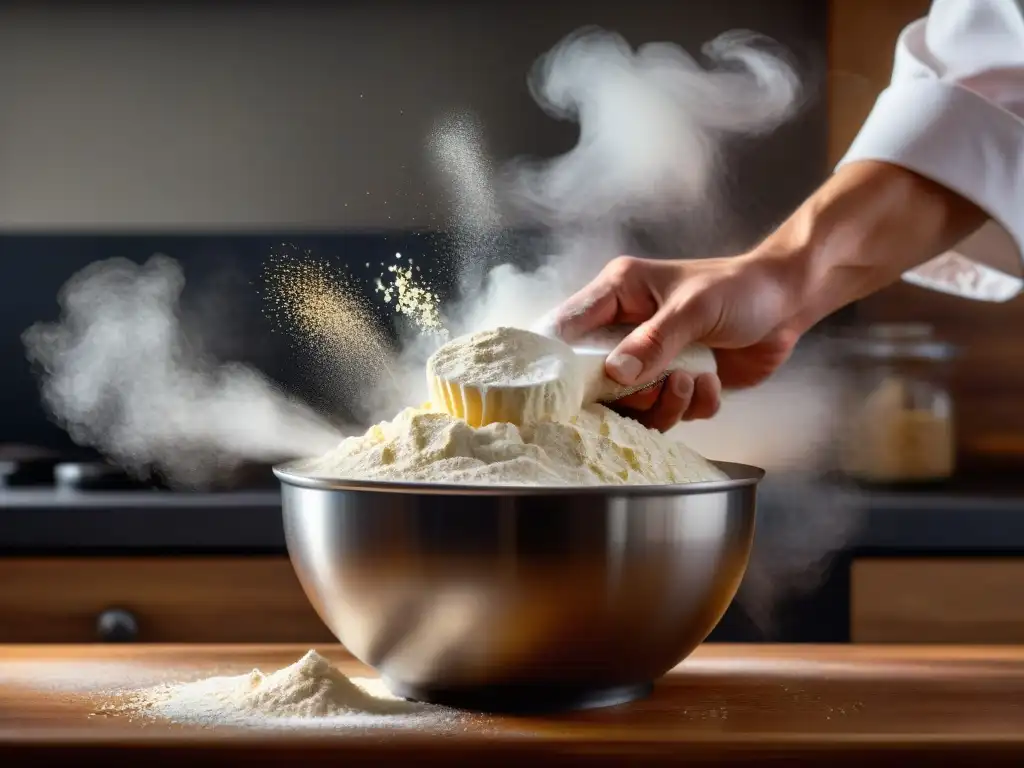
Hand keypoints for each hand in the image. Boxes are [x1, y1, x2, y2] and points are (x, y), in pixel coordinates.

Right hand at [552, 252, 801, 430]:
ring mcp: (652, 359)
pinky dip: (693, 405)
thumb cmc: (739, 289)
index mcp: (618, 294)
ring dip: (665, 403)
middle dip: (627, 393)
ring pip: (633, 403)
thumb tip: (614, 374)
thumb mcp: (694, 309)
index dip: (558, 360)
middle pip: (596, 379)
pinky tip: (713, 381)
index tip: (565, 390)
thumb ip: (654, 342)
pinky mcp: (678, 382)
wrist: (790, 301)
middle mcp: (626, 329)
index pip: (566, 327)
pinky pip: (670, 411)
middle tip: (658, 383)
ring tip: (693, 380)